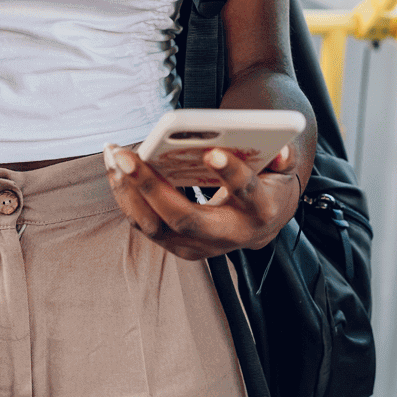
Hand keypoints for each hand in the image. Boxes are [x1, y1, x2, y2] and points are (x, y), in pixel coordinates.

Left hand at [104, 143, 300, 260]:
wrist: (259, 224)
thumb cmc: (266, 186)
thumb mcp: (281, 169)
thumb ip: (282, 157)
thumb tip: (277, 150)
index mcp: (258, 212)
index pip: (246, 194)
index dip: (231, 175)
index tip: (211, 152)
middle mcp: (227, 236)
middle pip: (185, 219)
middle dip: (152, 187)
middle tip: (127, 156)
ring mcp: (198, 246)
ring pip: (155, 227)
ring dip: (128, 192)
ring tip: (114, 156)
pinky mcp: (177, 246)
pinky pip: (144, 224)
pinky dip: (125, 195)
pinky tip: (115, 167)